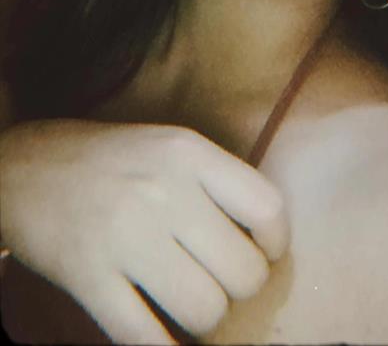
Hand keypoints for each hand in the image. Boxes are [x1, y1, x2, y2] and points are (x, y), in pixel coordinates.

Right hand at [0, 120, 289, 343]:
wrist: (27, 165)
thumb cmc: (112, 160)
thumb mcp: (168, 147)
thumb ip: (215, 182)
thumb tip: (266, 236)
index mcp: (187, 152)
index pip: (267, 207)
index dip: (275, 244)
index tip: (262, 253)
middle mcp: (162, 190)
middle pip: (243, 272)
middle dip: (238, 289)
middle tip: (218, 281)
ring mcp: (124, 235)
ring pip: (204, 310)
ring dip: (204, 319)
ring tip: (187, 303)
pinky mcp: (89, 276)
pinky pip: (147, 338)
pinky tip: (163, 338)